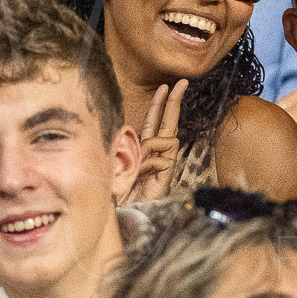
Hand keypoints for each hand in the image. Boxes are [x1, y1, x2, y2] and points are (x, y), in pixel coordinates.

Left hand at [125, 80, 186, 203]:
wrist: (119, 215)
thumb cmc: (113, 191)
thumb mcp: (114, 162)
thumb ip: (124, 145)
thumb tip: (132, 132)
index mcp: (142, 150)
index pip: (153, 122)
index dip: (159, 104)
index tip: (164, 87)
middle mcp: (156, 155)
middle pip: (168, 123)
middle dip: (174, 101)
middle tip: (182, 82)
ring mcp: (163, 166)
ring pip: (168, 138)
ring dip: (152, 144)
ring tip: (138, 162)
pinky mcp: (168, 177)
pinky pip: (166, 157)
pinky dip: (153, 160)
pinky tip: (145, 173)